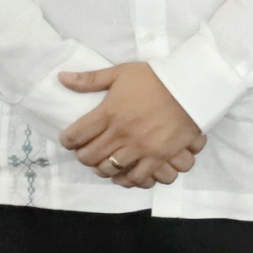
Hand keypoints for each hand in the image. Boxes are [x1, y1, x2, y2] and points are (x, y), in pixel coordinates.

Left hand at [60, 63, 205, 187]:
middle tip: (84, 152)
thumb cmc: (155, 78)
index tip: (69, 139)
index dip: (67, 140)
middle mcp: (121, 132)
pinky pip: (137, 177)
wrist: (191, 86)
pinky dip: (126, 180)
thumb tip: (61, 78)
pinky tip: (124, 175)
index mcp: (109, 111)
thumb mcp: (120, 73)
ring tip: (103, 164)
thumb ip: (90, 79)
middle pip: (89, 156)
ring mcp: (140, 147)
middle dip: (82, 156)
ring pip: (109, 169)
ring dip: (102, 169)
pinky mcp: (159, 156)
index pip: (76, 134)